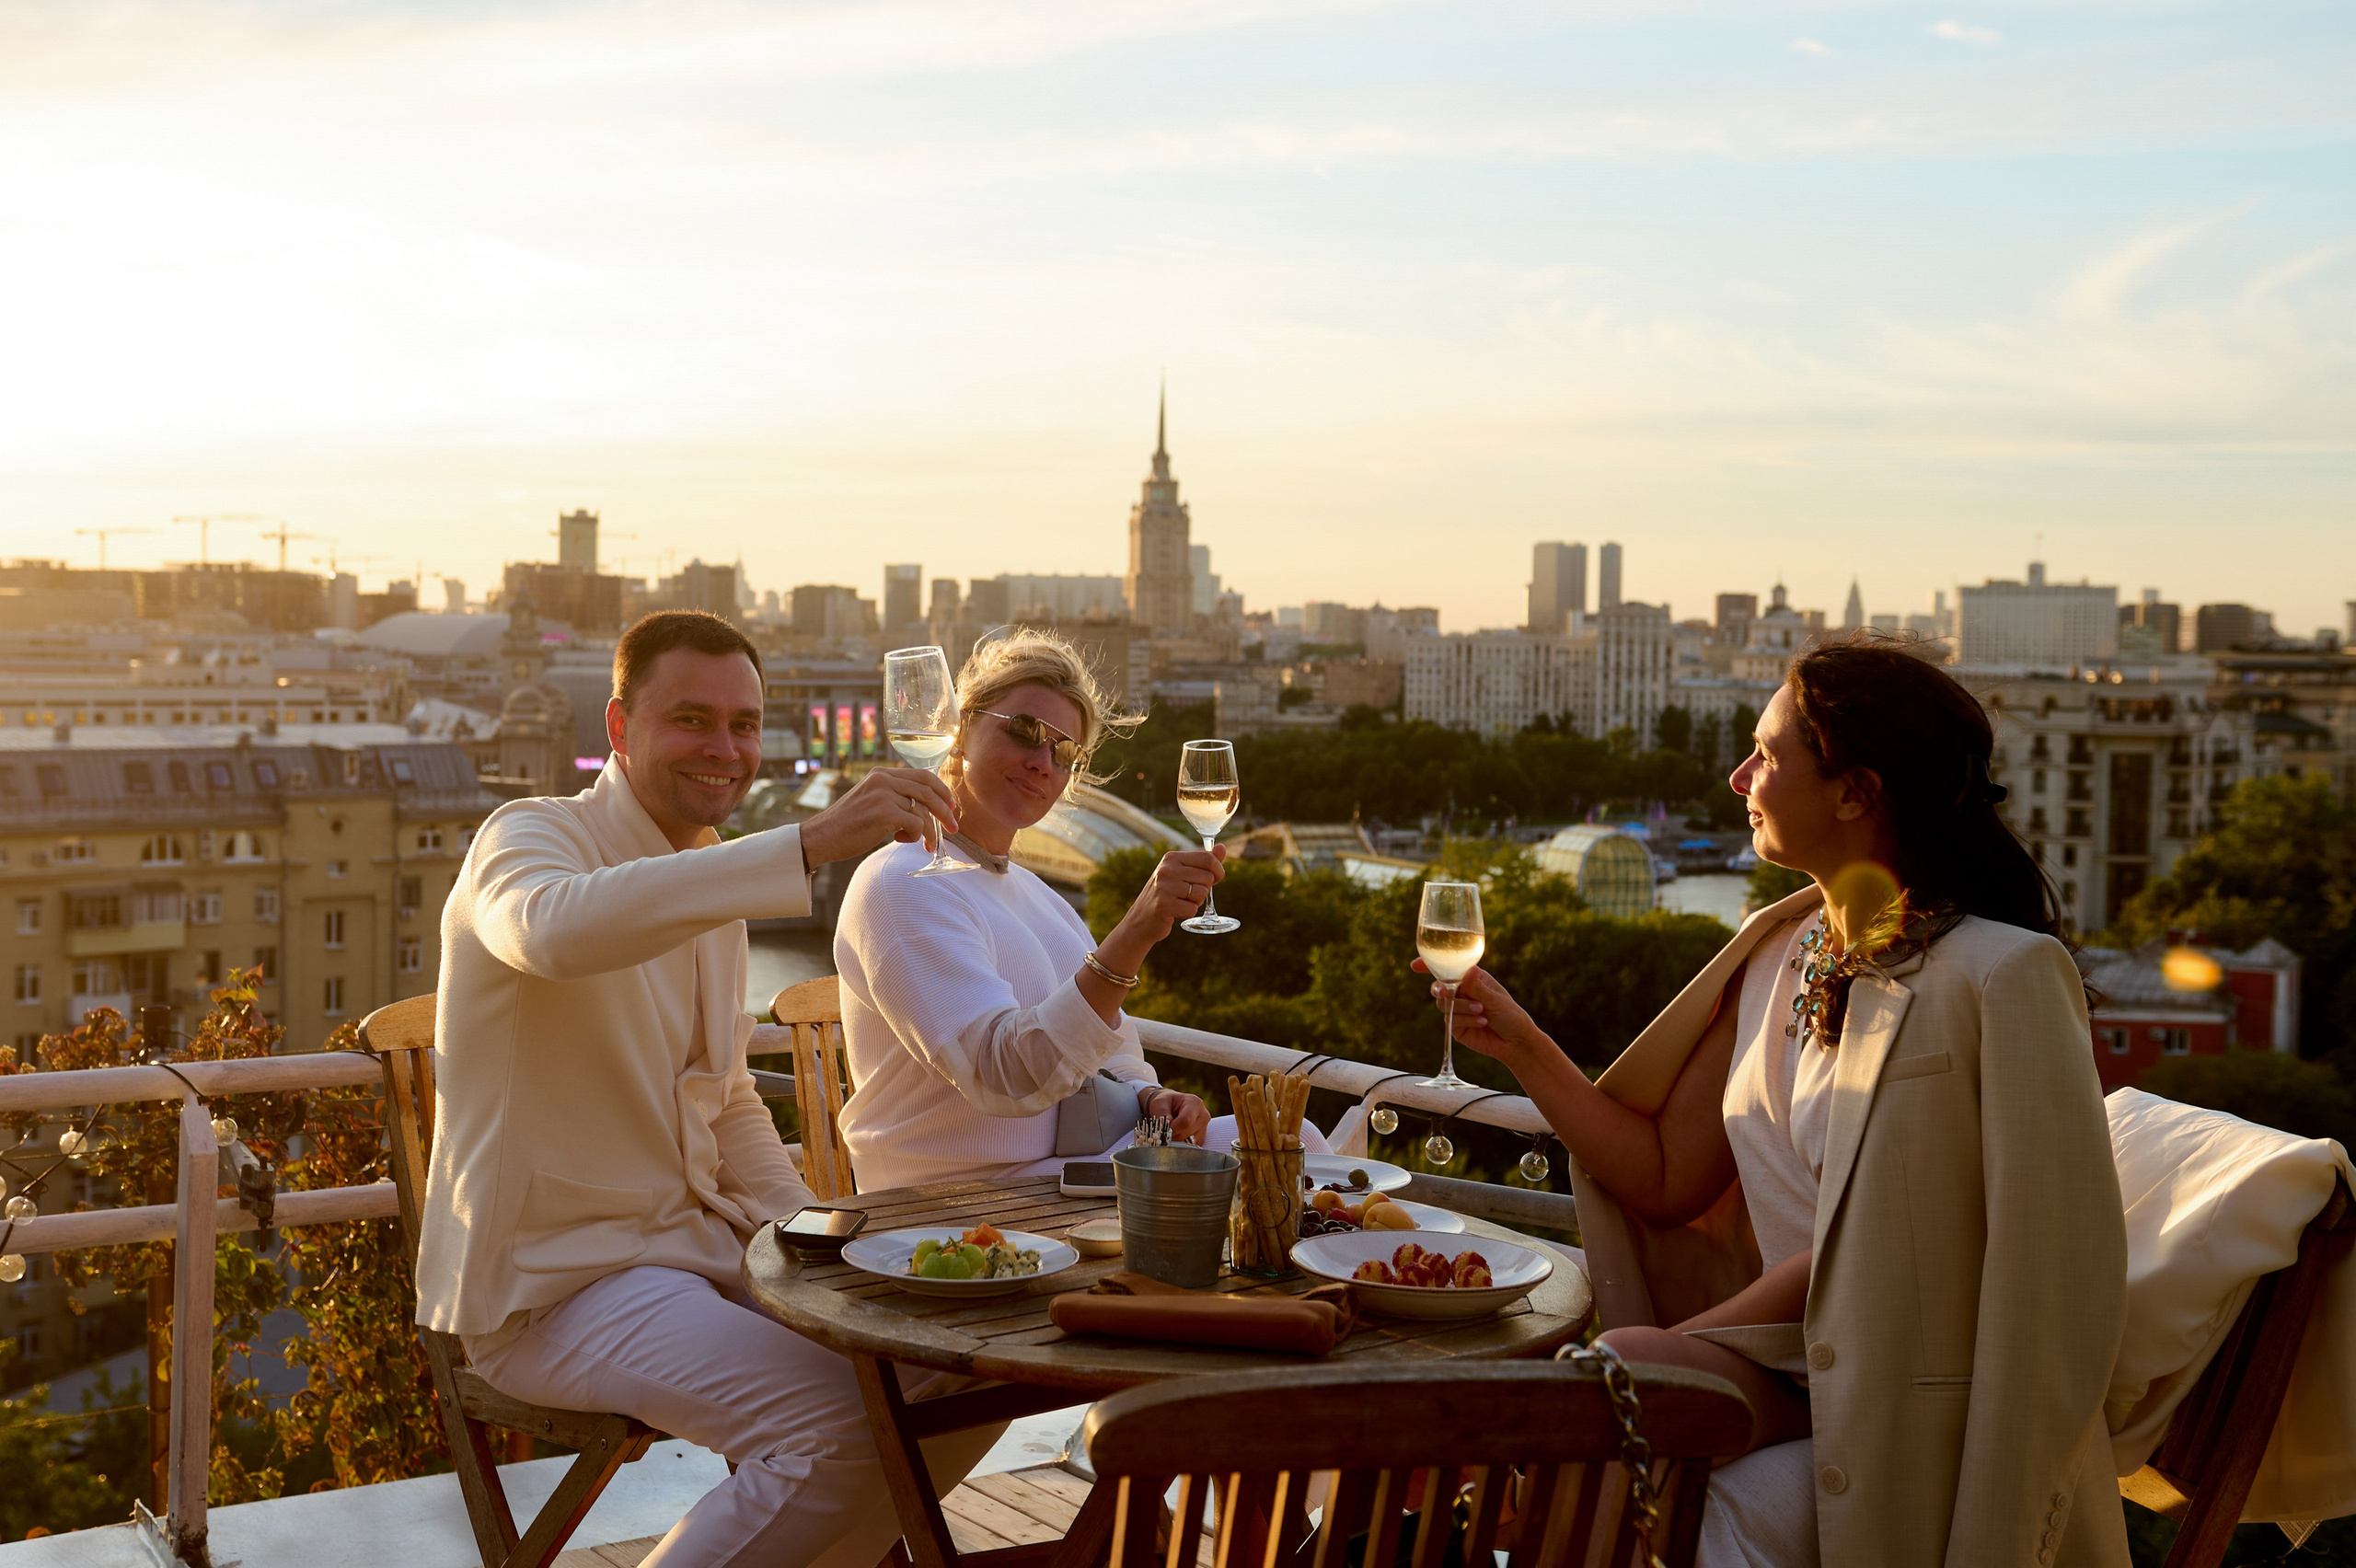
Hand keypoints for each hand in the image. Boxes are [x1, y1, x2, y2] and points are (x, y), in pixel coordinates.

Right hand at [798, 768, 959, 867]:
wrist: (821, 837)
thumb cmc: (848, 825)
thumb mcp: (871, 801)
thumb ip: (894, 797)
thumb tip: (925, 809)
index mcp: (881, 773)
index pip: (923, 775)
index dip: (942, 791)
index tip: (951, 806)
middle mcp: (883, 779)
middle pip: (928, 791)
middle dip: (945, 812)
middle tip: (953, 829)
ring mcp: (883, 795)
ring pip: (923, 811)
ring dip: (929, 831)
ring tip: (926, 845)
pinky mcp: (884, 813)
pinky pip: (915, 824)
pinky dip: (914, 837)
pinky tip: (898, 840)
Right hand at [1107, 845, 1225, 953]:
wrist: (1140, 920)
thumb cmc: (1165, 895)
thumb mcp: (1181, 874)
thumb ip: (1203, 861)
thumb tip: (1222, 847)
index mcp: (1171, 858)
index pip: (1207, 858)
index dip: (1218, 871)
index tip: (1216, 879)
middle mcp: (1167, 869)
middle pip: (1207, 877)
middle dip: (1203, 889)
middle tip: (1187, 895)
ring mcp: (1164, 887)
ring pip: (1202, 893)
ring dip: (1195, 902)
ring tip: (1179, 902)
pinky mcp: (1164, 905)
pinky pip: (1193, 909)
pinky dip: (1187, 913)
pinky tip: (1174, 912)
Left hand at [1138, 1086, 1210, 1145]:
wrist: (1172, 1106)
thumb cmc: (1166, 1103)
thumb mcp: (1160, 1103)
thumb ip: (1162, 1113)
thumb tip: (1165, 1125)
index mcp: (1195, 1103)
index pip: (1186, 1121)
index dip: (1173, 1128)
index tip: (1162, 1129)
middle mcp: (1203, 1116)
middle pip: (1187, 1133)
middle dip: (1172, 1135)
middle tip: (1163, 1131)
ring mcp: (1204, 1128)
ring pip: (1188, 1142)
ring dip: (1176, 1141)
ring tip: (1169, 1132)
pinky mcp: (1202, 1138)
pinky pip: (1190, 1147)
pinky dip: (1180, 1145)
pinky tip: (1175, 1136)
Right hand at [1412, 961, 1545, 1064]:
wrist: (1515, 1042)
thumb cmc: (1510, 1015)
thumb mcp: (1496, 999)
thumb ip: (1478, 988)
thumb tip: (1468, 970)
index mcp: (1472, 979)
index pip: (1448, 969)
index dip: (1429, 965)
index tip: (1415, 965)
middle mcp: (1462, 992)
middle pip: (1439, 986)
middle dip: (1440, 989)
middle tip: (1446, 993)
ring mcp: (1457, 1010)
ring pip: (1444, 1004)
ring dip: (1462, 1007)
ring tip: (1482, 1012)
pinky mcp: (1456, 1027)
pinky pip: (1451, 1020)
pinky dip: (1466, 1020)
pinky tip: (1482, 1022)